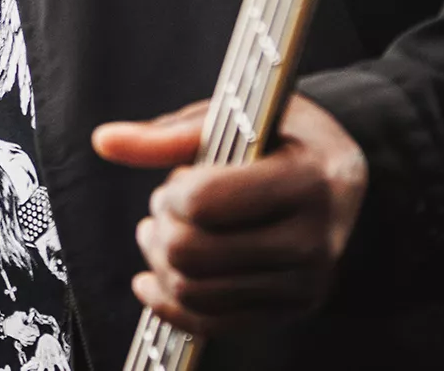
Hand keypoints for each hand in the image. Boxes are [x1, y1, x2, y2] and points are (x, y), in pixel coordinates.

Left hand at [91, 94, 367, 336]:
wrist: (340, 176)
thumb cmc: (281, 136)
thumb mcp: (235, 119)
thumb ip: (168, 135)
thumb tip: (104, 141)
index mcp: (308, 180)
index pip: (207, 203)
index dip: (175, 191)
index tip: (180, 178)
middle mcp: (314, 240)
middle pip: (193, 253)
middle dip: (161, 227)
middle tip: (163, 206)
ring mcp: (305, 283)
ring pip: (194, 293)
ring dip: (159, 262)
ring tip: (158, 233)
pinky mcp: (291, 311)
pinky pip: (210, 324)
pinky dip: (168, 304)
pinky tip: (151, 279)